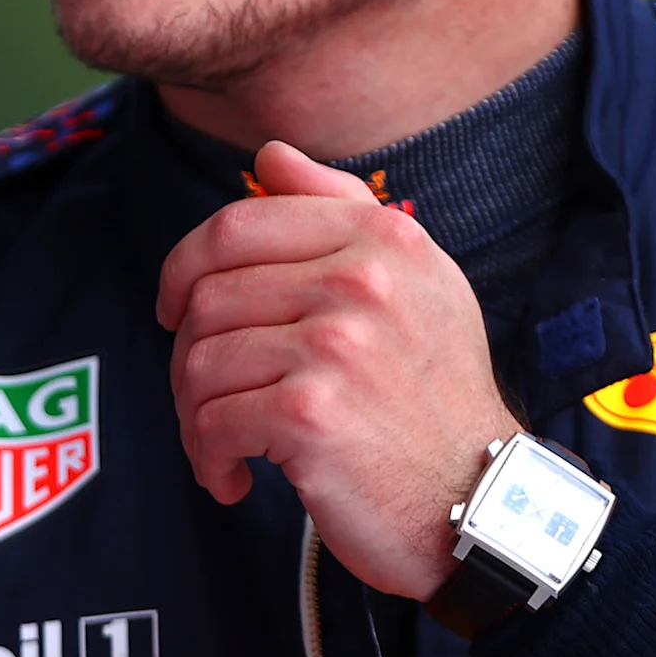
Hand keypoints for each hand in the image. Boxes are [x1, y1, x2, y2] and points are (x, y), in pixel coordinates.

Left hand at [154, 141, 519, 598]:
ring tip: (226, 443)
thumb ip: (340, 209)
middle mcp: (362, 279)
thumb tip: (271, 154)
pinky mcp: (310, 413)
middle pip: (206, 297)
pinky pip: (210, 422)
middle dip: (187, 353)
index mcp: (380, 236)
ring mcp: (336, 344)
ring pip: (198, 361)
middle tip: (208, 397)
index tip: (175, 310)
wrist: (480, 502)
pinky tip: (236, 477)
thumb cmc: (432, 396)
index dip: (184, 268)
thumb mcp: (415, 283)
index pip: (237, 225)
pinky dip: (208, 457)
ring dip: (195, 415)